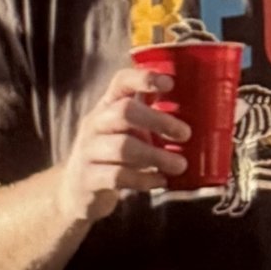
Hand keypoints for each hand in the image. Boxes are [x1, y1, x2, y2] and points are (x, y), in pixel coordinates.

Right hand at [55, 62, 189, 224]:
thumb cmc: (111, 155)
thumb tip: (195, 111)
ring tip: (180, 165)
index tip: (170, 83)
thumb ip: (149, 120)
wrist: (75, 192)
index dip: (144, 77)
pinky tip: (160, 181)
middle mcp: (95, 123)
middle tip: (185, 134)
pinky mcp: (88, 178)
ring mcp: (88, 151)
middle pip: (124, 111)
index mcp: (106, 106)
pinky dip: (144, 179)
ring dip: (157, 155)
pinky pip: (118, 176)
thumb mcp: (126, 131)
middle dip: (158, 121)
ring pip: (123, 147)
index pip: (120, 81)